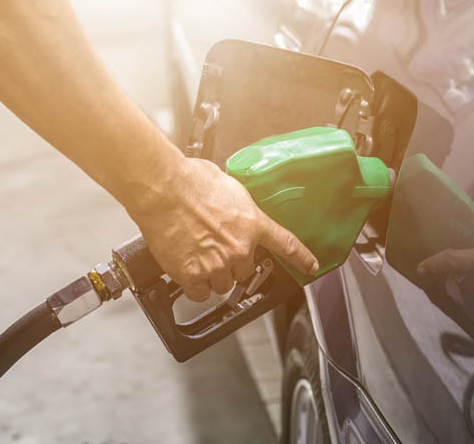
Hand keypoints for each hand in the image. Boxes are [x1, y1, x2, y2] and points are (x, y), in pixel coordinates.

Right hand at [133, 158, 317, 301]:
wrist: (163, 188)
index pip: (286, 244)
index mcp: (252, 223)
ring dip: (212, 275)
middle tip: (213, 247)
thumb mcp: (227, 185)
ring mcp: (217, 264)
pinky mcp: (193, 275)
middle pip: (244, 271)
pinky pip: (199, 293)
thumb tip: (232, 206)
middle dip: (231, 263)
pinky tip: (186, 268)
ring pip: (222, 284)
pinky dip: (194, 285)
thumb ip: (237, 204)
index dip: (301, 259)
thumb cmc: (189, 180)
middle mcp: (239, 248)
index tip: (310, 267)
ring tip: (196, 254)